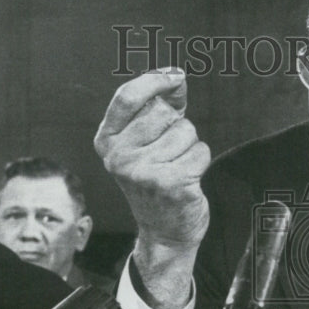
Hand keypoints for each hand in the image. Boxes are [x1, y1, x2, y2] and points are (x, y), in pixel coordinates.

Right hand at [94, 68, 210, 308]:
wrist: (164, 232)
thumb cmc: (158, 180)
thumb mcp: (144, 144)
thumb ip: (156, 108)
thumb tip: (176, 76)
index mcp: (107, 142)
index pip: (127, 97)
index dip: (155, 80)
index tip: (176, 76)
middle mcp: (119, 157)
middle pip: (163, 113)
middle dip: (176, 127)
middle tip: (169, 153)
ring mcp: (143, 172)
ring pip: (186, 132)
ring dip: (190, 147)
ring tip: (177, 168)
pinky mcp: (170, 184)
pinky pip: (200, 151)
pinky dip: (201, 162)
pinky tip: (188, 179)